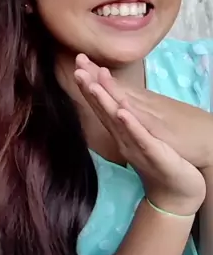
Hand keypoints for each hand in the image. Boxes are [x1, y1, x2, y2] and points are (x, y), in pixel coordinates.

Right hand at [74, 58, 205, 215]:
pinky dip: (130, 125)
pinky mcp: (154, 154)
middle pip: (104, 110)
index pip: (103, 103)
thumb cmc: (160, 160)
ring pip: (117, 122)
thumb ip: (126, 120)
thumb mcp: (141, 135)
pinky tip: (122, 112)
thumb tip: (116, 101)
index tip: (79, 64)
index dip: (91, 83)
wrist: (177, 190)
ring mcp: (136, 146)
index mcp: (121, 130)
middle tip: (77, 69)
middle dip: (90, 89)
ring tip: (92, 85)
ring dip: (104, 103)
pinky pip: (140, 138)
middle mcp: (123, 137)